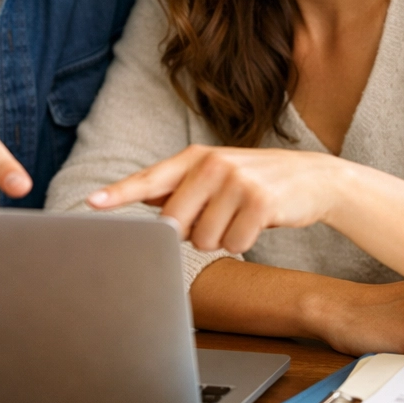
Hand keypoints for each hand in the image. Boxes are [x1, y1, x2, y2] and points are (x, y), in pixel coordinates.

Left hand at [88, 145, 330, 253]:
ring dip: (221, 239)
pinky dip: (243, 242)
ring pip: (204, 240)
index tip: (92, 204)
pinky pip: (234, 244)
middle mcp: (212, 165)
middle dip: (192, 233)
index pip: (149, 179)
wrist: (311, 178)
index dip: (119, 194)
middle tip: (216, 217)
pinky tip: (257, 222)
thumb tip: (142, 203)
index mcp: (194, 158)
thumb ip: (179, 189)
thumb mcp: (215, 175)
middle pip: (175, 223)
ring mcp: (236, 181)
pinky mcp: (259, 202)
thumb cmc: (253, 182)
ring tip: (239, 216)